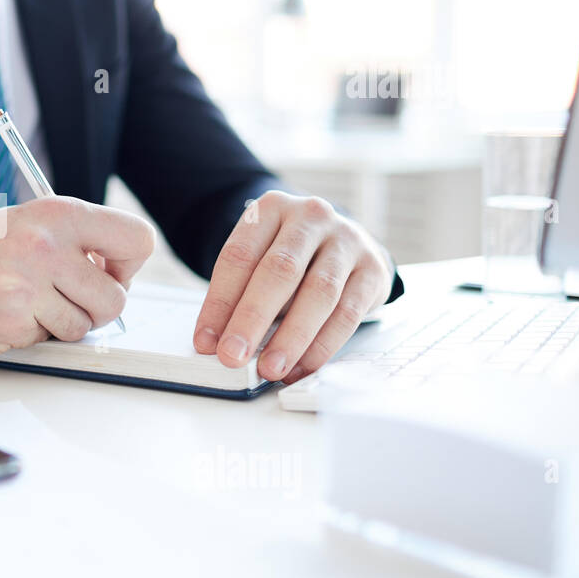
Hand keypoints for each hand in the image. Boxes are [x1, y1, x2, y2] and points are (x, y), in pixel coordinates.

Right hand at [0, 197, 154, 353]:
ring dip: (60, 327)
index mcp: (57, 213)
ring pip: (83, 327)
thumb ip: (71, 243)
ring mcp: (30, 286)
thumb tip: (116, 272)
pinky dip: (29, 337)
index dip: (128, 266)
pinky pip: (47, 343)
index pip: (136, 239)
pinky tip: (1, 317)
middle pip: (116, 298)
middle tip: (65, 301)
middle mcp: (48, 245)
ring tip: (24, 306)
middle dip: (96, 310)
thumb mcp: (23, 225)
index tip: (108, 273)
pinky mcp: (12, 322)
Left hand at [192, 190, 392, 382]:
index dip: (219, 302)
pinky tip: (302, 366)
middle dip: (252, 319)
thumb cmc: (290, 257)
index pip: (239, 257)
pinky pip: (348, 313)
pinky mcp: (373, 269)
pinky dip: (322, 345)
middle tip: (232, 356)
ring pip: (318, 293)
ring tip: (269, 369)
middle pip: (279, 270)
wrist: (342, 242)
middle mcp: (311, 217)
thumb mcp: (258, 262)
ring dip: (291, 338)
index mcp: (271, 208)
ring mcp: (347, 240)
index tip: (205, 342)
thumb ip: (238, 297)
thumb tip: (216, 344)